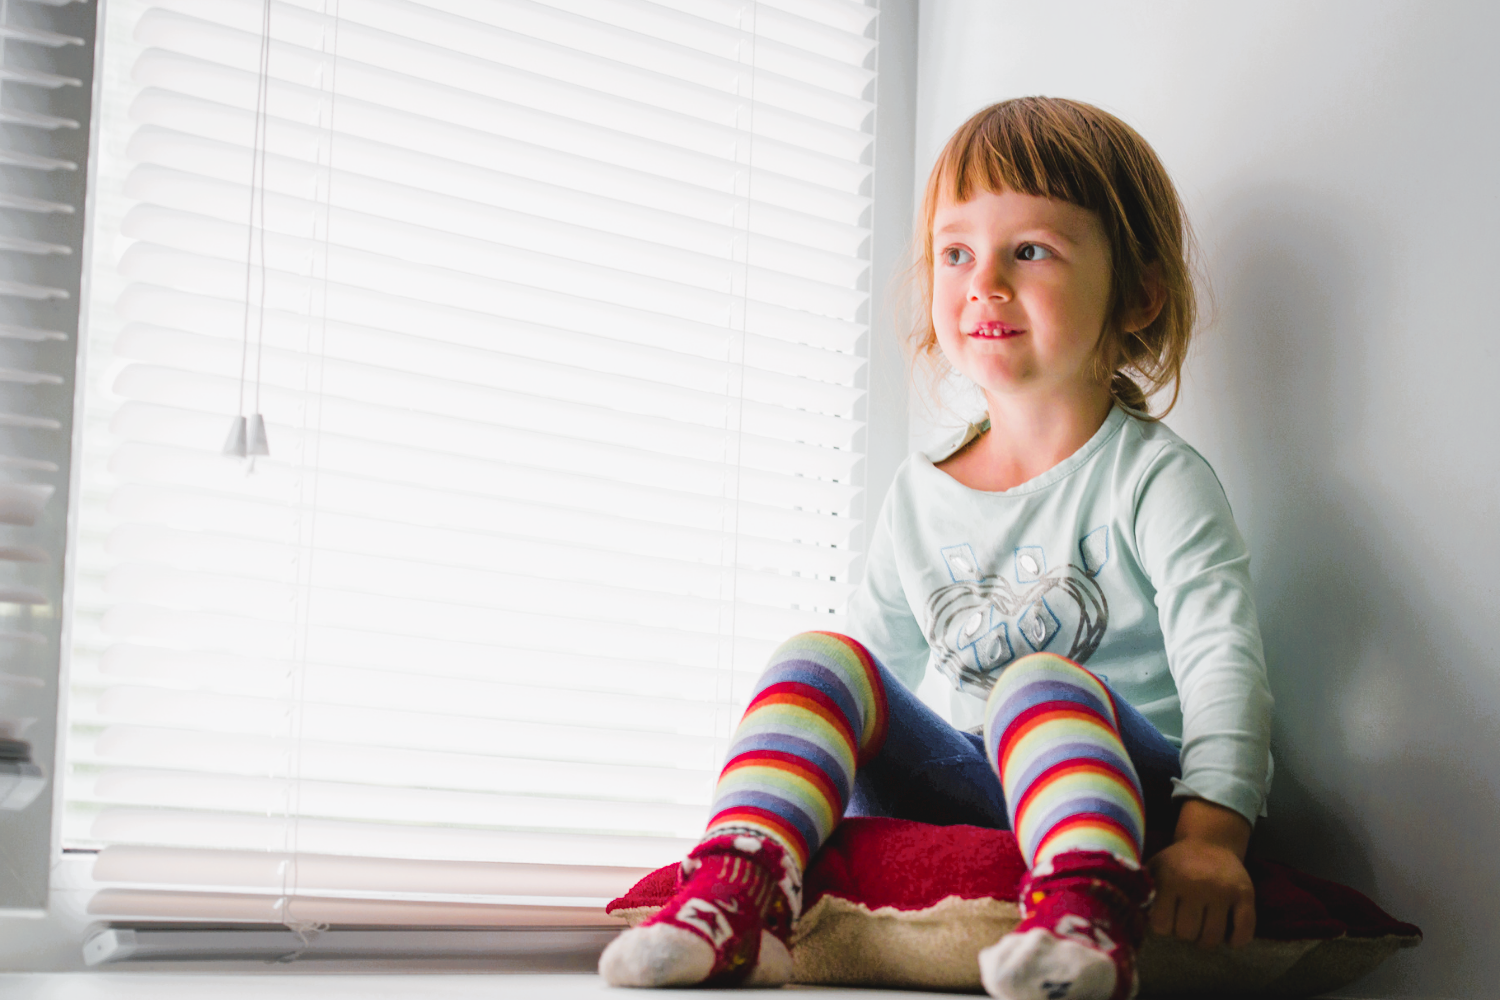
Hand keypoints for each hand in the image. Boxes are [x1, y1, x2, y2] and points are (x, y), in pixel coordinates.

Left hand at [1146, 799, 1255, 948]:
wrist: (1211, 841)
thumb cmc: (1177, 862)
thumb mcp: (1154, 868)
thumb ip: (1140, 889)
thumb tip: (1125, 913)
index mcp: (1171, 880)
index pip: (1162, 926)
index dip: (1164, 926)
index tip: (1167, 917)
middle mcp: (1197, 885)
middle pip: (1187, 934)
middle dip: (1185, 932)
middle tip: (1187, 920)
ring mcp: (1223, 891)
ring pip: (1212, 938)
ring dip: (1206, 939)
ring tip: (1203, 925)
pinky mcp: (1246, 895)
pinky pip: (1244, 932)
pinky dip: (1236, 940)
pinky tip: (1228, 933)